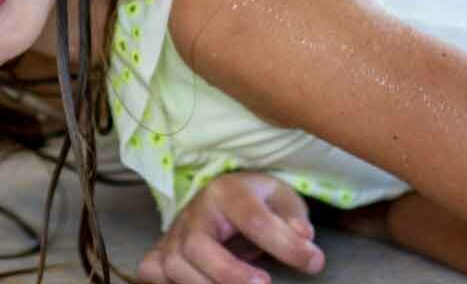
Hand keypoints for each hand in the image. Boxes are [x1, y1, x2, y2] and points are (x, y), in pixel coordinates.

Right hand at [139, 171, 325, 283]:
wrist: (224, 195)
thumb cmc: (258, 201)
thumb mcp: (282, 198)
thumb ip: (294, 217)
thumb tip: (303, 237)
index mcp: (227, 191)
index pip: (252, 219)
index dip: (285, 244)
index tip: (314, 262)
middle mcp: (196, 211)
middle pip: (198, 246)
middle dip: (230, 272)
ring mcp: (176, 234)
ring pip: (174, 265)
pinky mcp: (164, 252)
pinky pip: (152, 271)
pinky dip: (165, 283)